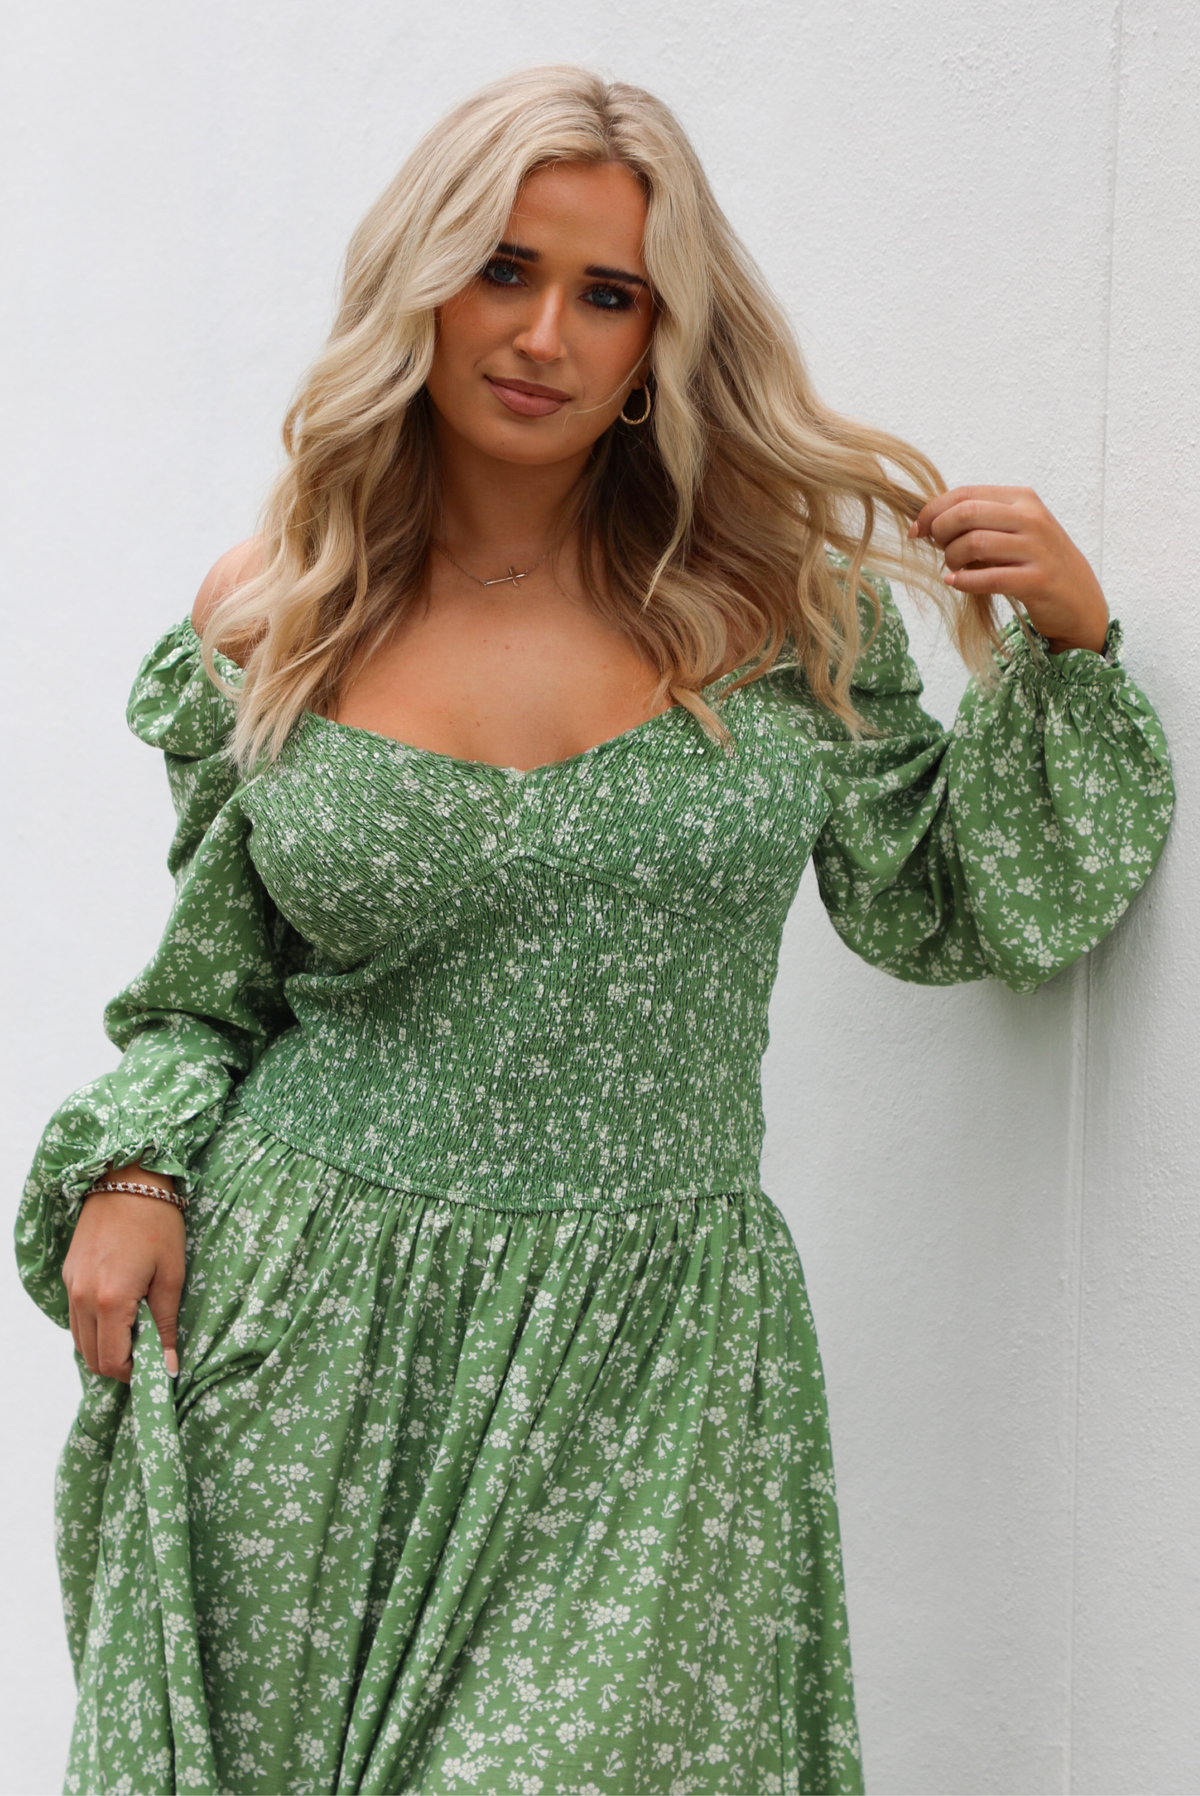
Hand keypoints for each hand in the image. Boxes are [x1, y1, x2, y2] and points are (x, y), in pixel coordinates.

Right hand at [62, 1167, 184, 1382]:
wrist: (128, 1178)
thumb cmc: (157, 1223)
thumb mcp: (171, 1274)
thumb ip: (166, 1324)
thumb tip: (169, 1365)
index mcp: (110, 1300)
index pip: (112, 1361)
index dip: (135, 1373)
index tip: (157, 1366)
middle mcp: (82, 1297)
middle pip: (91, 1357)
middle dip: (120, 1364)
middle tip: (149, 1351)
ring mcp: (71, 1285)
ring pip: (80, 1340)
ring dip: (106, 1346)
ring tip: (138, 1329)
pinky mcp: (69, 1274)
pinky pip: (76, 1317)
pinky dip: (95, 1326)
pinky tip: (122, 1310)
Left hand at [909, 486, 1108, 654]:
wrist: (1079, 598)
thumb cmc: (1036, 562)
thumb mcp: (1015, 529)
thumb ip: (981, 520)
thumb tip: (930, 520)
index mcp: (1023, 499)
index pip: (965, 495)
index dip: (932, 511)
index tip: (917, 530)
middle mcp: (1032, 518)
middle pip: (966, 514)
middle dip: (940, 532)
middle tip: (940, 550)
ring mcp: (1037, 549)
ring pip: (974, 543)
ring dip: (952, 558)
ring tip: (953, 568)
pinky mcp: (1038, 581)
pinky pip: (989, 578)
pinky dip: (965, 581)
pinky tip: (955, 582)